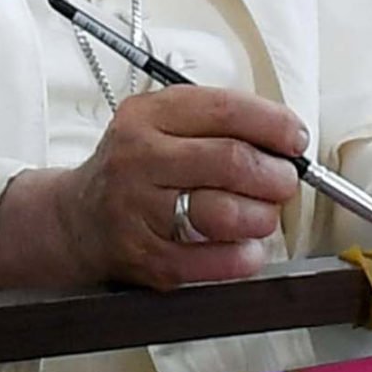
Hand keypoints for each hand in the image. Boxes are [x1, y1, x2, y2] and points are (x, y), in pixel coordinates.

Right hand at [6, 85, 308, 290]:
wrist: (76, 220)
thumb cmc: (134, 170)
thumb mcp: (161, 125)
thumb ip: (217, 124)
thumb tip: (285, 141)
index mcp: (147, 116)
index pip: (225, 110)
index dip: (273, 124)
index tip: (295, 139)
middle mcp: (139, 159)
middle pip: (231, 161)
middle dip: (275, 175)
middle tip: (284, 182)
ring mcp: (140, 210)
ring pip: (224, 212)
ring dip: (261, 217)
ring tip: (263, 216)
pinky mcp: (147, 257)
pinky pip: (212, 261)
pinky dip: (243, 257)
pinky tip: (247, 248)